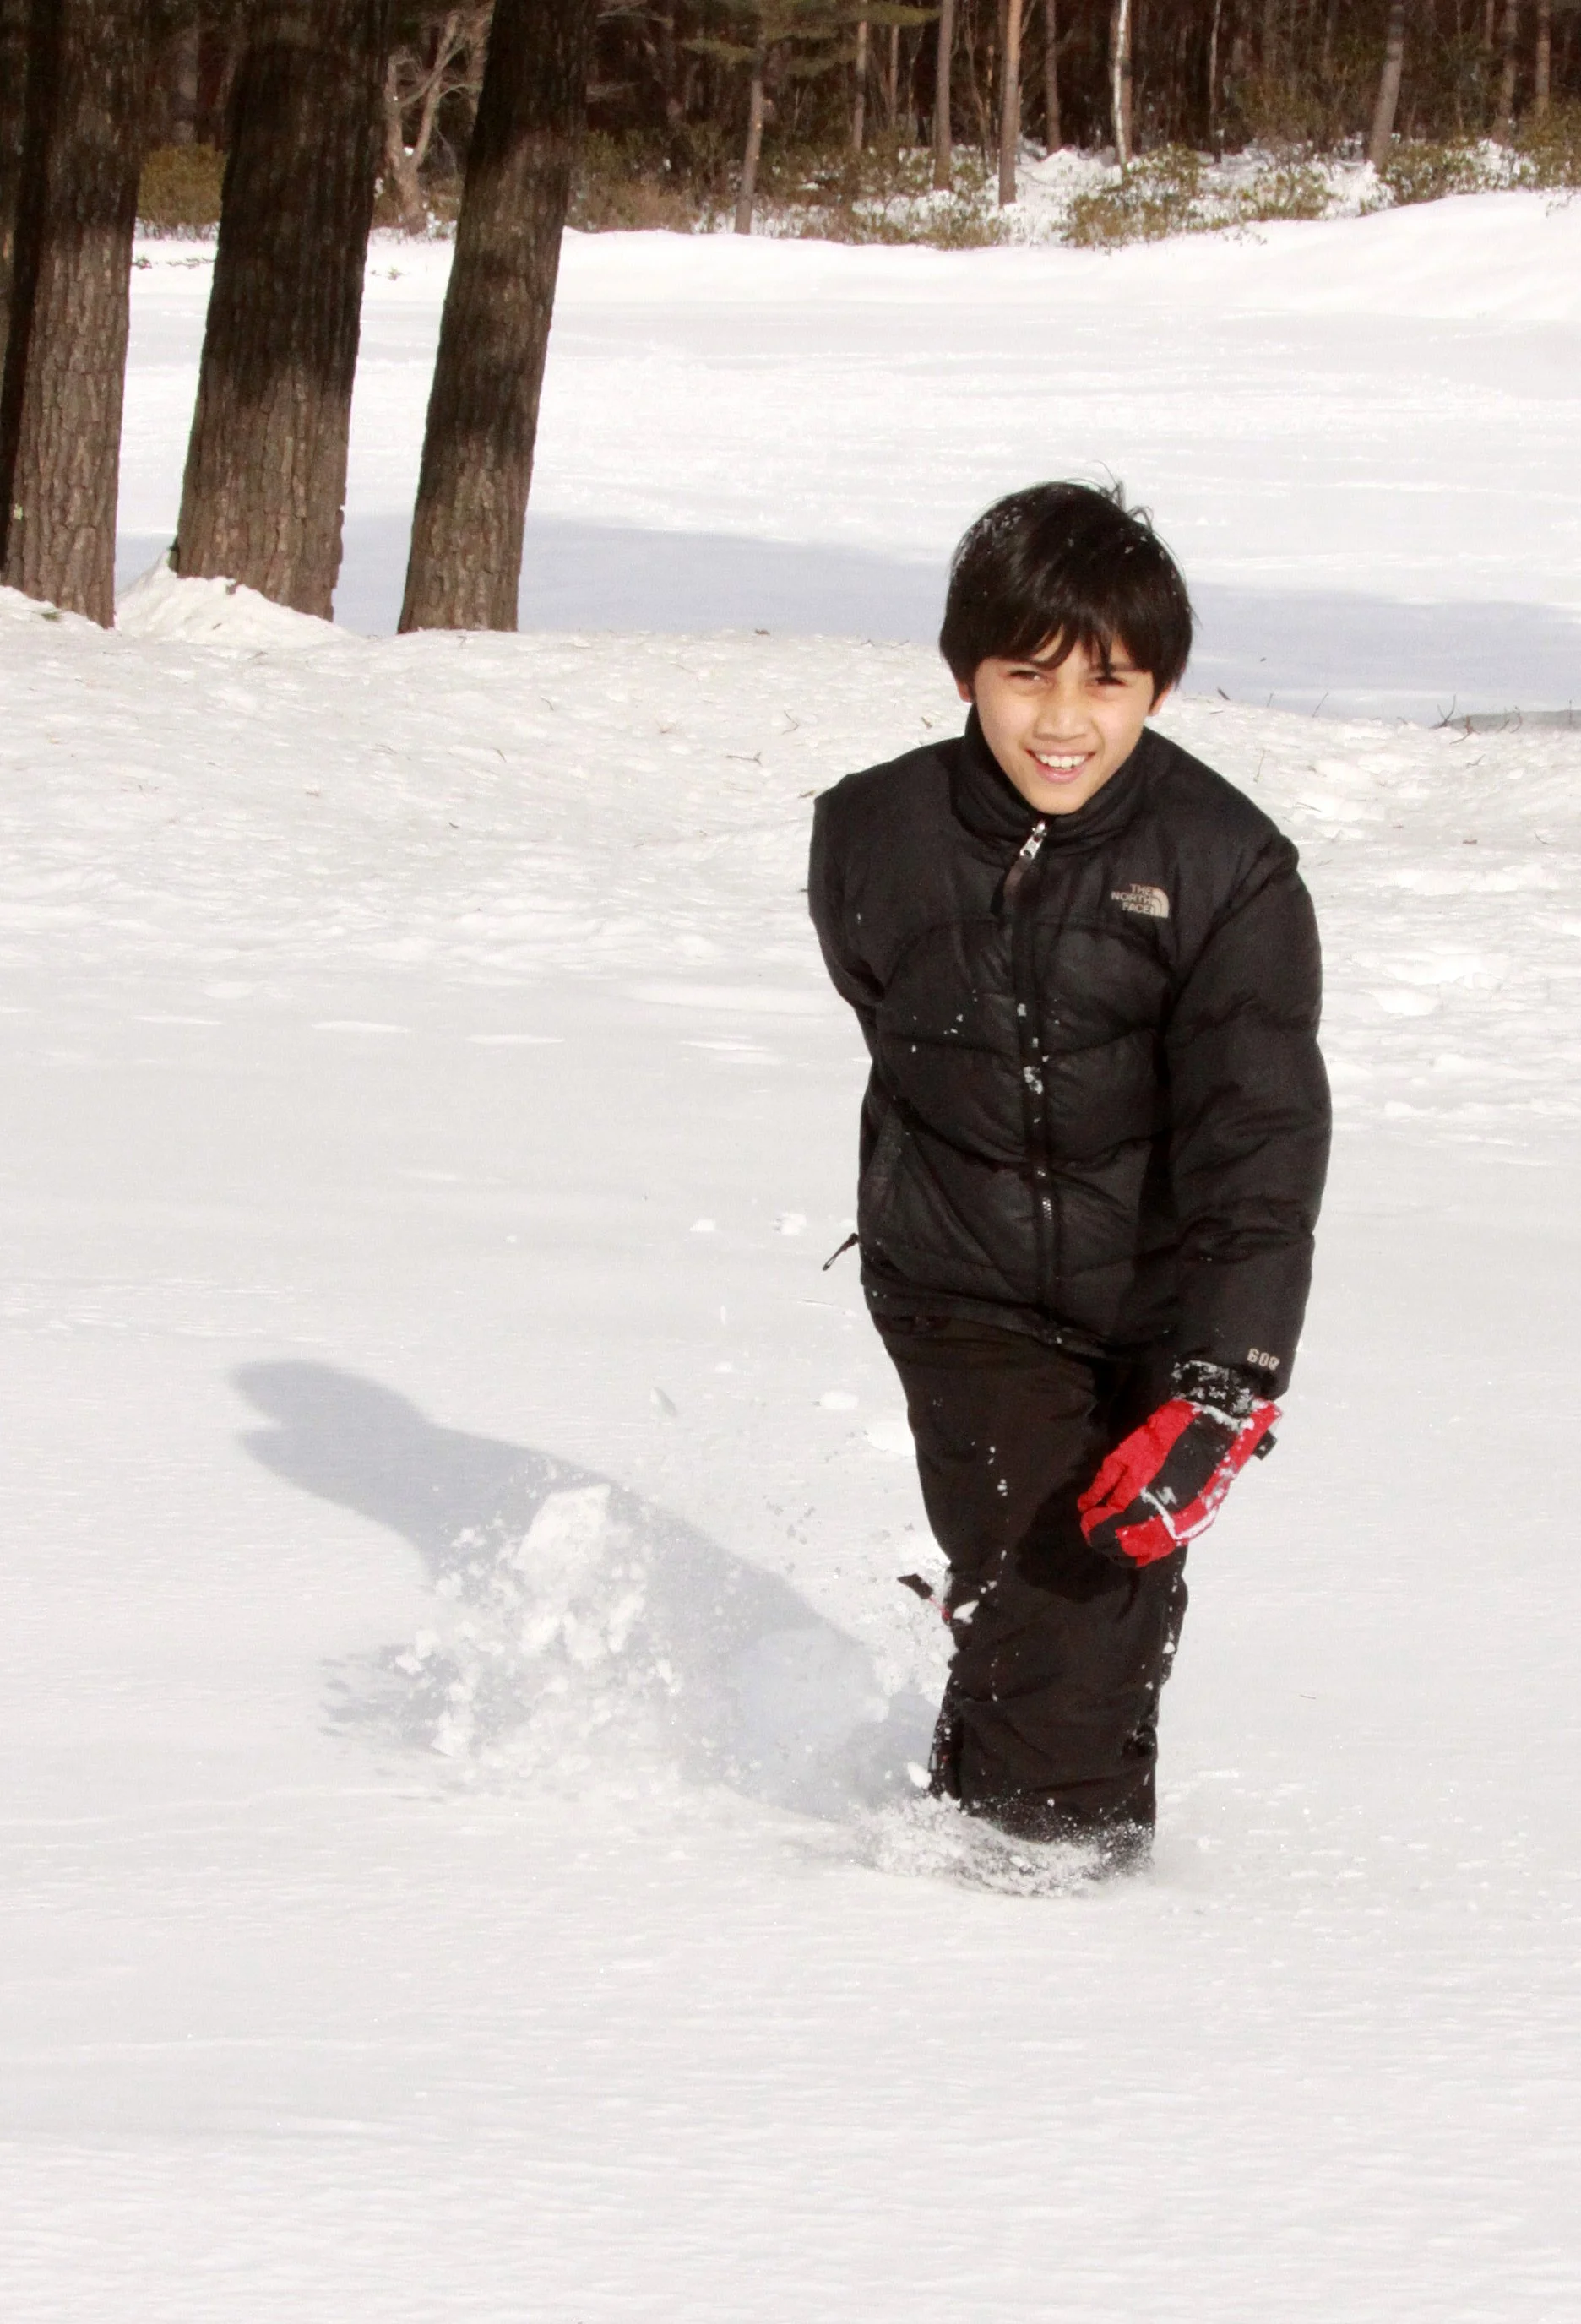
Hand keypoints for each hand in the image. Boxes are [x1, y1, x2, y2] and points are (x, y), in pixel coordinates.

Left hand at [1078, 1361, 1279, 1567]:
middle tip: (1096, 1528)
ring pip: (1144, 1554)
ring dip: (1124, 1549)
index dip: (1092, 1528)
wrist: (1211, 1433)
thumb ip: (1103, 1484)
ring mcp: (1179, 1528)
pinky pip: (1165, 1548)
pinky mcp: (1194, 1527)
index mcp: (1137, 1504)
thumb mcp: (1126, 1454)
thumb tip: (1084, 1505)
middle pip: (1122, 1548)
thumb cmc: (1164, 1438)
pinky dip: (1147, 1548)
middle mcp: (1158, 1523)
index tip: (1087, 1518)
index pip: (1105, 1531)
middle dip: (1104, 1541)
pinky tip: (1138, 1537)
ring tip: (1114, 1535)